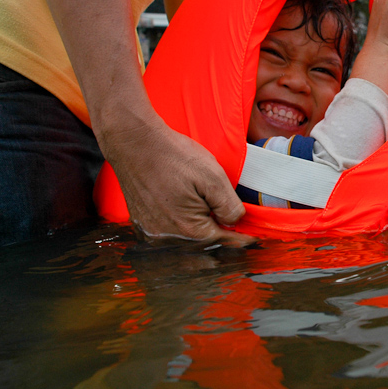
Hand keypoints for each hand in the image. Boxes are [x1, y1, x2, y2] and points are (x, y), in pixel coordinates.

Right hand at [100, 113, 252, 246]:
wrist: (134, 142)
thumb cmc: (173, 156)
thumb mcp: (213, 177)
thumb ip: (229, 206)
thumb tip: (235, 222)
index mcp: (187, 230)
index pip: (223, 242)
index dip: (241, 240)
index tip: (253, 240)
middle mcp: (166, 238)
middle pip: (204, 246)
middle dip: (221, 237)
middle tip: (236, 229)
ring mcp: (151, 233)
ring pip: (186, 243)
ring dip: (201, 235)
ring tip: (214, 220)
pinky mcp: (142, 225)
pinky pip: (168, 235)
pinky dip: (182, 230)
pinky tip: (190, 215)